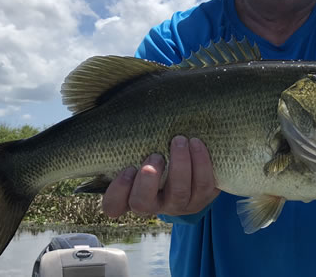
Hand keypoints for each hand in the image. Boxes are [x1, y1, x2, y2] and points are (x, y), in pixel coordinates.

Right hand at [101, 136, 219, 217]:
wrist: (192, 166)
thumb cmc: (158, 151)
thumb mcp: (142, 149)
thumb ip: (132, 141)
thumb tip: (124, 109)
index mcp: (130, 195)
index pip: (112, 206)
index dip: (118, 190)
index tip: (128, 168)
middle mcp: (153, 204)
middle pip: (142, 203)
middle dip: (148, 180)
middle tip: (156, 156)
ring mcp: (177, 205)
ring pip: (178, 193)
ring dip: (179, 165)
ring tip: (179, 141)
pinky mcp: (201, 199)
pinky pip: (203, 185)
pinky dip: (201, 162)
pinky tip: (196, 143)